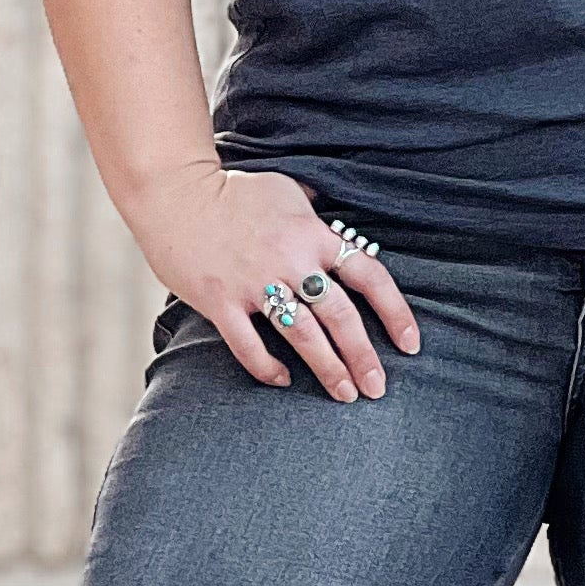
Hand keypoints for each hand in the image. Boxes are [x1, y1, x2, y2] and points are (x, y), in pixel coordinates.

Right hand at [130, 162, 421, 402]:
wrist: (174, 191)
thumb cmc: (233, 191)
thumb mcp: (287, 191)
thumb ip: (316, 216)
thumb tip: (339, 228)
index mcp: (314, 234)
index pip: (369, 277)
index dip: (395, 312)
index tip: (410, 344)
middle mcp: (291, 260)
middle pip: (341, 316)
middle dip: (364, 356)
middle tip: (378, 389)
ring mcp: (254, 282)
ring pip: (302, 335)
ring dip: (327, 369)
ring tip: (345, 394)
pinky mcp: (219, 299)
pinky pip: (248, 343)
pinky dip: (267, 366)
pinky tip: (282, 381)